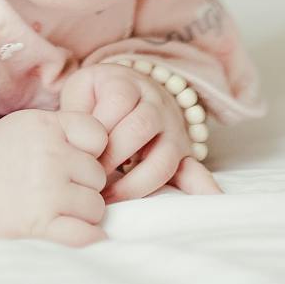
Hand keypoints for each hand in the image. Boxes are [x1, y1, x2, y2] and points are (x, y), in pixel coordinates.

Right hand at [0, 108, 109, 245]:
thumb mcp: (29, 125)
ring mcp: (48, 193)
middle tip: (58, 187)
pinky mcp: (42, 225)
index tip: (72, 158)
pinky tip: (74, 230)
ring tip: (56, 207)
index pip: (98, 136)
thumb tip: (107, 151)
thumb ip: (65, 129)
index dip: (89, 150)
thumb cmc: (0, 156)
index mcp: (47, 127)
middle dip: (84, 184)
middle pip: (98, 176)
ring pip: (96, 207)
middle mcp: (50, 157)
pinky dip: (87, 237)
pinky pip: (87, 235)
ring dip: (82, 212)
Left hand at [58, 61, 221, 202]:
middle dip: (114, 155)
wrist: (130, 89)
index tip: (80, 152)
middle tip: (91, 175)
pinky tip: (210, 200)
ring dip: (137, 182)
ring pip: (164, 156)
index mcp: (127, 83)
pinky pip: (196, 170)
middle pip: (142, 126)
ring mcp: (172, 129)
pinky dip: (203, 187)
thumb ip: (76, 114)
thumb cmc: (96, 97)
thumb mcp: (81, 92)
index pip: (118, 101)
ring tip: (111, 198)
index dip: (99, 129)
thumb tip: (74, 146)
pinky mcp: (183, 153)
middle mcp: (155, 104)